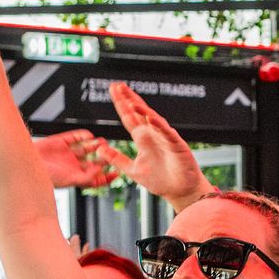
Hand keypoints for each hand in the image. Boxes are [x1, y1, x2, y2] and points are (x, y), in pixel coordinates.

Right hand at [33, 131, 115, 191]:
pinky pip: (75, 137)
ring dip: (96, 145)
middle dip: (104, 157)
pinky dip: (83, 135)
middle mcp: (73, 166)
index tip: (117, 172)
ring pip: (88, 148)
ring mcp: (67, 154)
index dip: (107, 176)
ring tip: (102, 142)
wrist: (23, 165)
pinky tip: (89, 136)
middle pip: (94, 161)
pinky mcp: (61, 142)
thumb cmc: (44, 178)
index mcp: (76, 178)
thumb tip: (101, 172)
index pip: (96, 178)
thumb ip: (86, 178)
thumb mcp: (69, 180)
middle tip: (110, 152)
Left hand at [77, 84, 214, 210]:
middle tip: (118, 86)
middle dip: (129, 99)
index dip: (121, 104)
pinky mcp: (177, 146)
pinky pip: (167, 133)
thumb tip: (99, 149)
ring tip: (131, 101)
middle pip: (140, 113)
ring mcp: (165, 139)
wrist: (180, 192)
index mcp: (143, 139)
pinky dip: (159, 126)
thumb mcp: (132, 169)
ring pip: (153, 120)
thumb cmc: (160, 180)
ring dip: (143, 110)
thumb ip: (116, 158)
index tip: (113, 90)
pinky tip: (151, 118)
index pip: (129, 117)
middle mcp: (154, 135)